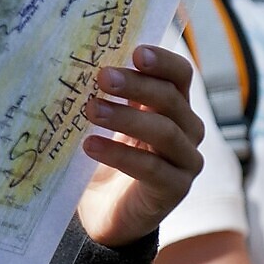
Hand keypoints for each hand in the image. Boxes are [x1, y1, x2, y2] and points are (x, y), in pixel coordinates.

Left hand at [73, 44, 203, 247]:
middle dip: (136, 85)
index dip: (162, 61)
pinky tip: (90, 146)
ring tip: (92, 109)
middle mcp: (187, 130)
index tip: (135, 52)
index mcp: (172, 105)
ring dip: (126, 117)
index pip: (179, 75)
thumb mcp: (106, 119)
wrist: (104, 212)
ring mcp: (186, 161)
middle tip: (102, 77)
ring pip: (165, 132)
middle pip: (171, 99)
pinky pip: (152, 169)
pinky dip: (119, 155)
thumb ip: (105, 93)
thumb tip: (76, 59)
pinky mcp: (175, 190)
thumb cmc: (104, 155)